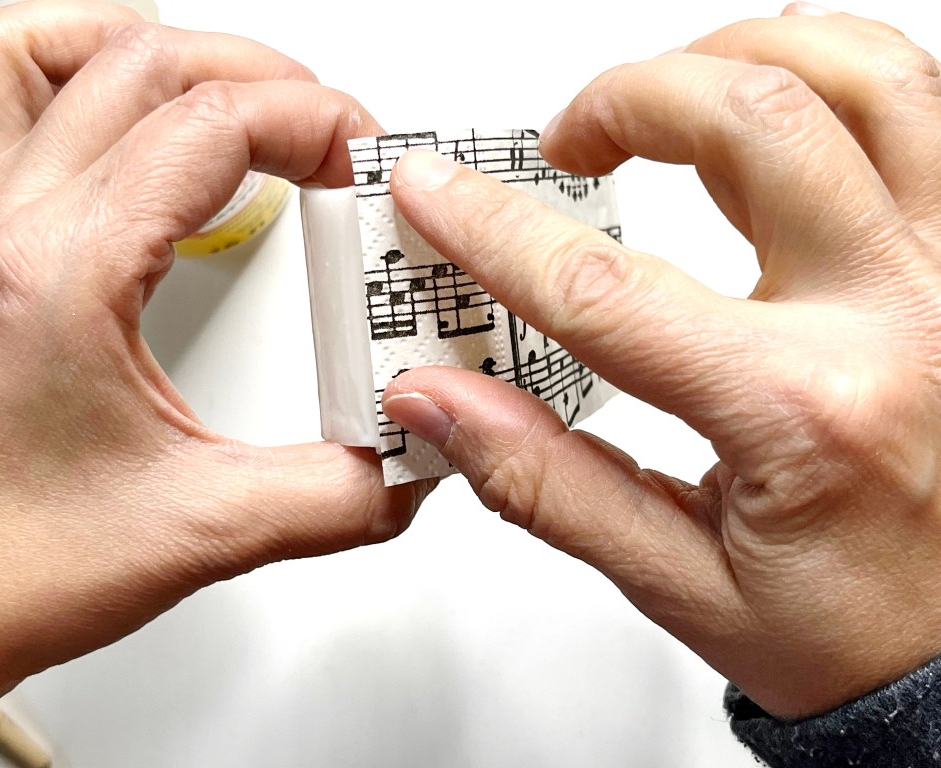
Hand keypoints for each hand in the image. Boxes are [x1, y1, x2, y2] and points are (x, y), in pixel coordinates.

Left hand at [0, 2, 429, 760]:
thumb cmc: (8, 564)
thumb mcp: (206, 533)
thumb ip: (339, 496)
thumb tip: (413, 455)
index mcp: (65, 275)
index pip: (210, 122)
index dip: (310, 118)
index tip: (361, 159)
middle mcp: (7, 227)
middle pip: (147, 61)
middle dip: (267, 77)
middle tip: (328, 137)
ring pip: (51, 45)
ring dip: (161, 47)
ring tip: (236, 95)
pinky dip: (73, 63)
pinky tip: (132, 110)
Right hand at [382, 4, 940, 718]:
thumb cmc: (846, 633)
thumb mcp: (676, 580)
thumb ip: (544, 484)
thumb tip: (438, 402)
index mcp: (805, 415)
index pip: (608, 292)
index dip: (496, 229)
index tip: (435, 192)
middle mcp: (900, 322)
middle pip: (752, 122)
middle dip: (626, 101)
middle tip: (567, 144)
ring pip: (863, 78)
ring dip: (737, 58)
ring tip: (666, 95)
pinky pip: (925, 110)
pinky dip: (838, 71)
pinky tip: (775, 97)